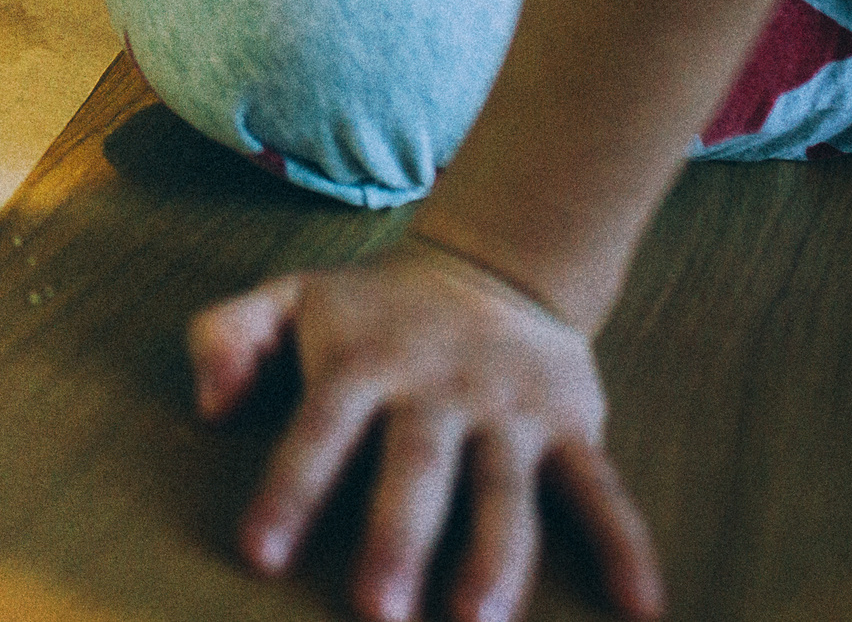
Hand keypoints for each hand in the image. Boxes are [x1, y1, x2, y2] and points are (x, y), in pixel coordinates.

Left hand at [190, 240, 665, 621]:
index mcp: (362, 360)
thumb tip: (208, 407)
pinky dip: (627, 546)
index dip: (289, 491)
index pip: (317, 429)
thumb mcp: (288, 296)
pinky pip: (603, 490)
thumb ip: (226, 336)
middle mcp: (438, 387)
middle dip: (397, 541)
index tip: (258, 555)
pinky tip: (643, 608)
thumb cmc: (369, 307)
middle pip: (417, 469)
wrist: (495, 264)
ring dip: (497, 561)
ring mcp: (510, 410)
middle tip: (376, 613)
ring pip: (507, 491)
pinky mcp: (572, 425)